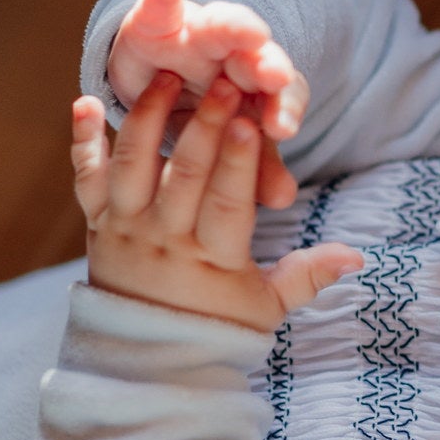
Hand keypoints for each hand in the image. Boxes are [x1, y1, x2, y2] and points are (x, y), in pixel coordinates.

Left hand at [72, 70, 363, 333]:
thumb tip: (356, 255)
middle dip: (204, 127)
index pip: (227, 205)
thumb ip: (307, 275)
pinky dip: (83, 141)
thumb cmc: (216, 328)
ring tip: (165, 78)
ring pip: (132, 168)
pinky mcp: (98, 224)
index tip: (251, 122)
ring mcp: (126, 230)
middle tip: (222, 82)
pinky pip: (87, 178)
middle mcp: (165, 240)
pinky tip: (85, 102)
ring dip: (148, 120)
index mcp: (212, 259)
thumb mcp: (267, 307)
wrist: (146, 360)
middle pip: (184, 177)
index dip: (239, 163)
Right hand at [107, 0, 309, 208]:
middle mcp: (233, 57)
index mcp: (257, 91)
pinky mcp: (155, 22)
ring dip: (235, 28)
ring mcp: (196, 35)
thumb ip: (252, 169)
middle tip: (275, 76)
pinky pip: (159, 6)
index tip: (282, 129)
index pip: (280, 98)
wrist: (157, 81)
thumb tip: (284, 198)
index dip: (283, 110)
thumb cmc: (202, 121)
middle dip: (267, 65)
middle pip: (257, 58)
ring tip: (248, 32)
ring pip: (221, 26)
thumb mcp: (223, 149)